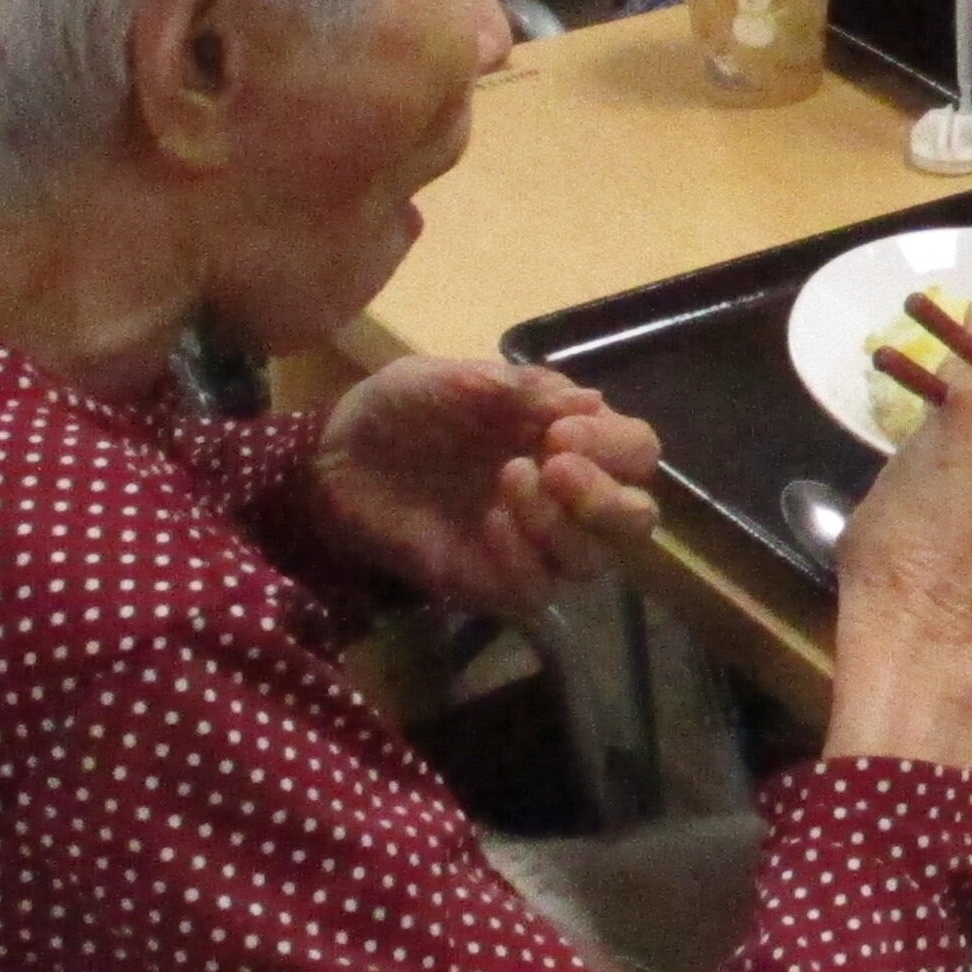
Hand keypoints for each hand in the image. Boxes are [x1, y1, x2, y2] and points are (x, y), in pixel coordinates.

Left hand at [303, 356, 660, 610]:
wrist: (333, 457)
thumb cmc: (402, 409)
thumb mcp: (457, 380)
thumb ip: (523, 390)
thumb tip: (593, 402)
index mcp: (570, 440)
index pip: (638, 453)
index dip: (616, 447)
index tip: (563, 431)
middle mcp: (565, 497)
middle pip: (635, 519)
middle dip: (606, 496)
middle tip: (554, 465)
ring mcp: (532, 545)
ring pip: (593, 560)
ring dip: (562, 523)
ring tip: (508, 482)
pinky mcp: (495, 582)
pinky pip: (538, 591)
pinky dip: (524, 559)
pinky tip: (490, 527)